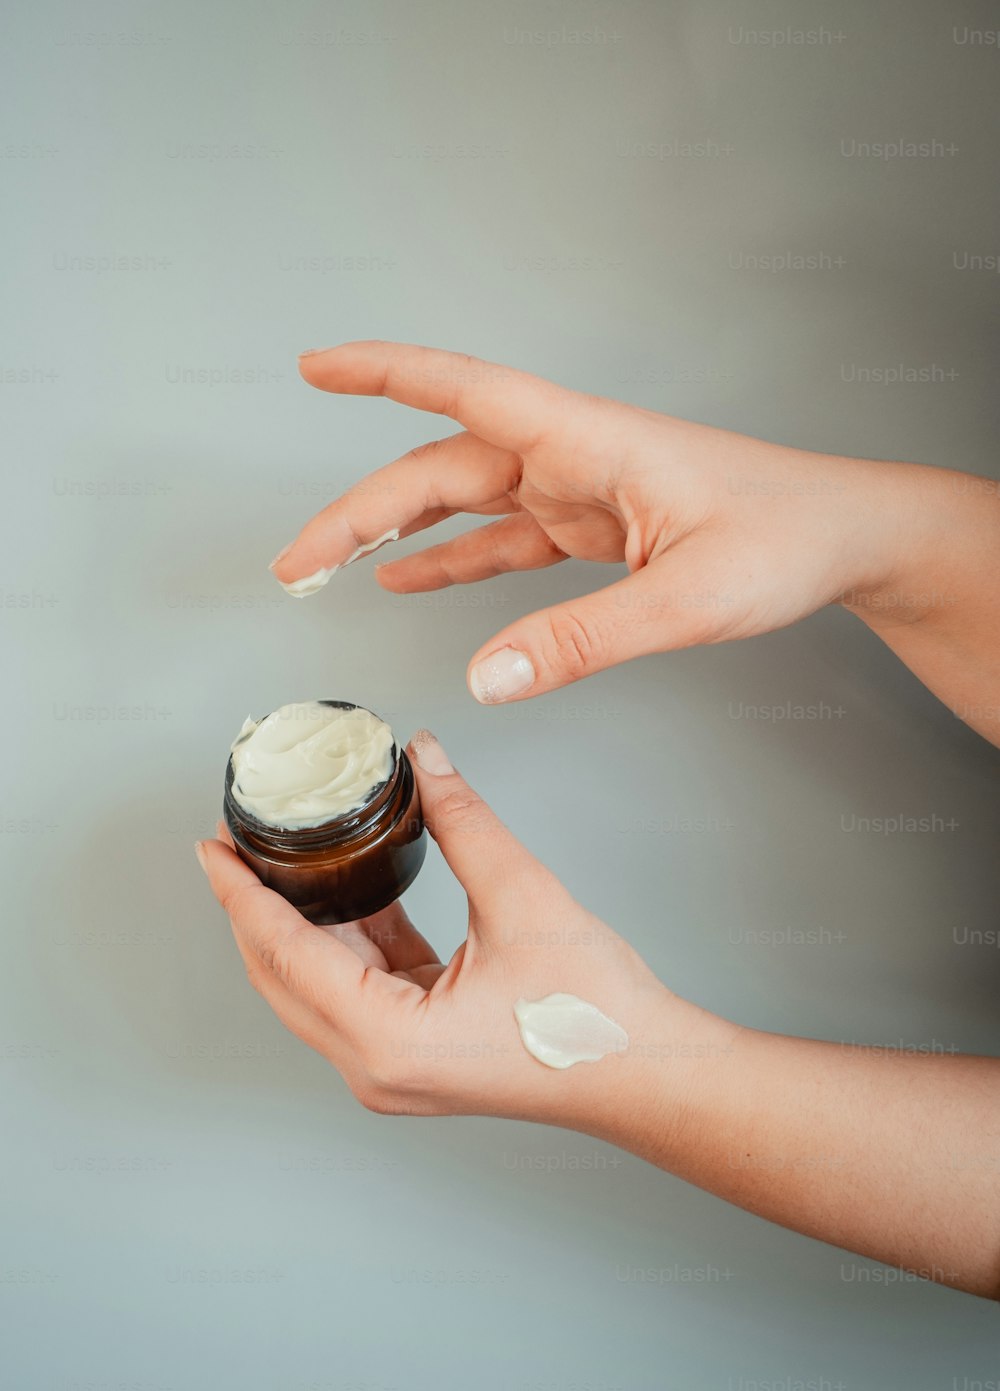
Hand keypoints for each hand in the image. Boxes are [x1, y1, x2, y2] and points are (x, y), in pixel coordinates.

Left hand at [196, 731, 707, 1123]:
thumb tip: (425, 761)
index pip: (285, 951)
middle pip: (285, 975)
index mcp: (387, 1040)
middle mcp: (375, 1066)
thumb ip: (463, 822)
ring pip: (319, 984)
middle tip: (236, 843)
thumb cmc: (594, 1015)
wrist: (646, 1073)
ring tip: (284, 859)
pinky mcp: (415, 1055)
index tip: (212, 845)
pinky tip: (353, 889)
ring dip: (301, 922)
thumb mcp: (522, 899)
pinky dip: (351, 940)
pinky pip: (360, 990)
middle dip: (255, 906)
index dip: (242, 892)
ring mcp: (392, 1067)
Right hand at [270, 341, 913, 702]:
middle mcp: (572, 456)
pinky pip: (502, 539)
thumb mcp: (689, 600)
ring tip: (326, 569)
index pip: (463, 391)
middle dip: (359, 508)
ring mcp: (579, 491)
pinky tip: (409, 581)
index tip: (315, 364)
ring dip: (393, 533)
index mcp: (588, 442)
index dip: (383, 374)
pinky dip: (450, 558)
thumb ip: (585, 640)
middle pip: (441, 467)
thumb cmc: (787, 540)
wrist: (845, 539)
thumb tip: (486, 680)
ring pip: (463, 501)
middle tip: (293, 560)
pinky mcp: (592, 528)